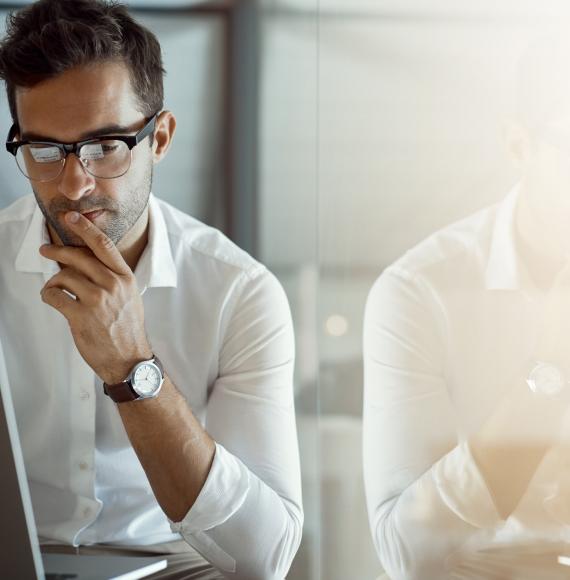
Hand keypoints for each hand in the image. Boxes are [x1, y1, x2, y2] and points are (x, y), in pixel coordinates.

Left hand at [40, 211, 152, 383]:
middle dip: (57, 250)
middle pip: (78, 257)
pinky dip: (48, 296)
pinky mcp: (81, 316)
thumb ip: (112, 277)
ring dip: (53, 282)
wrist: (129, 358)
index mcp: (125, 277)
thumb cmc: (127, 328)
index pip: (103, 245)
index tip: (72, 218)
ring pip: (63, 277)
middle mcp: (112, 285)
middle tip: (45, 250)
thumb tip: (85, 262)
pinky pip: (54, 296)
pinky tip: (53, 301)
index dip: (85, 228)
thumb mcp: (129, 296)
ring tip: (54, 290)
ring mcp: (97, 300)